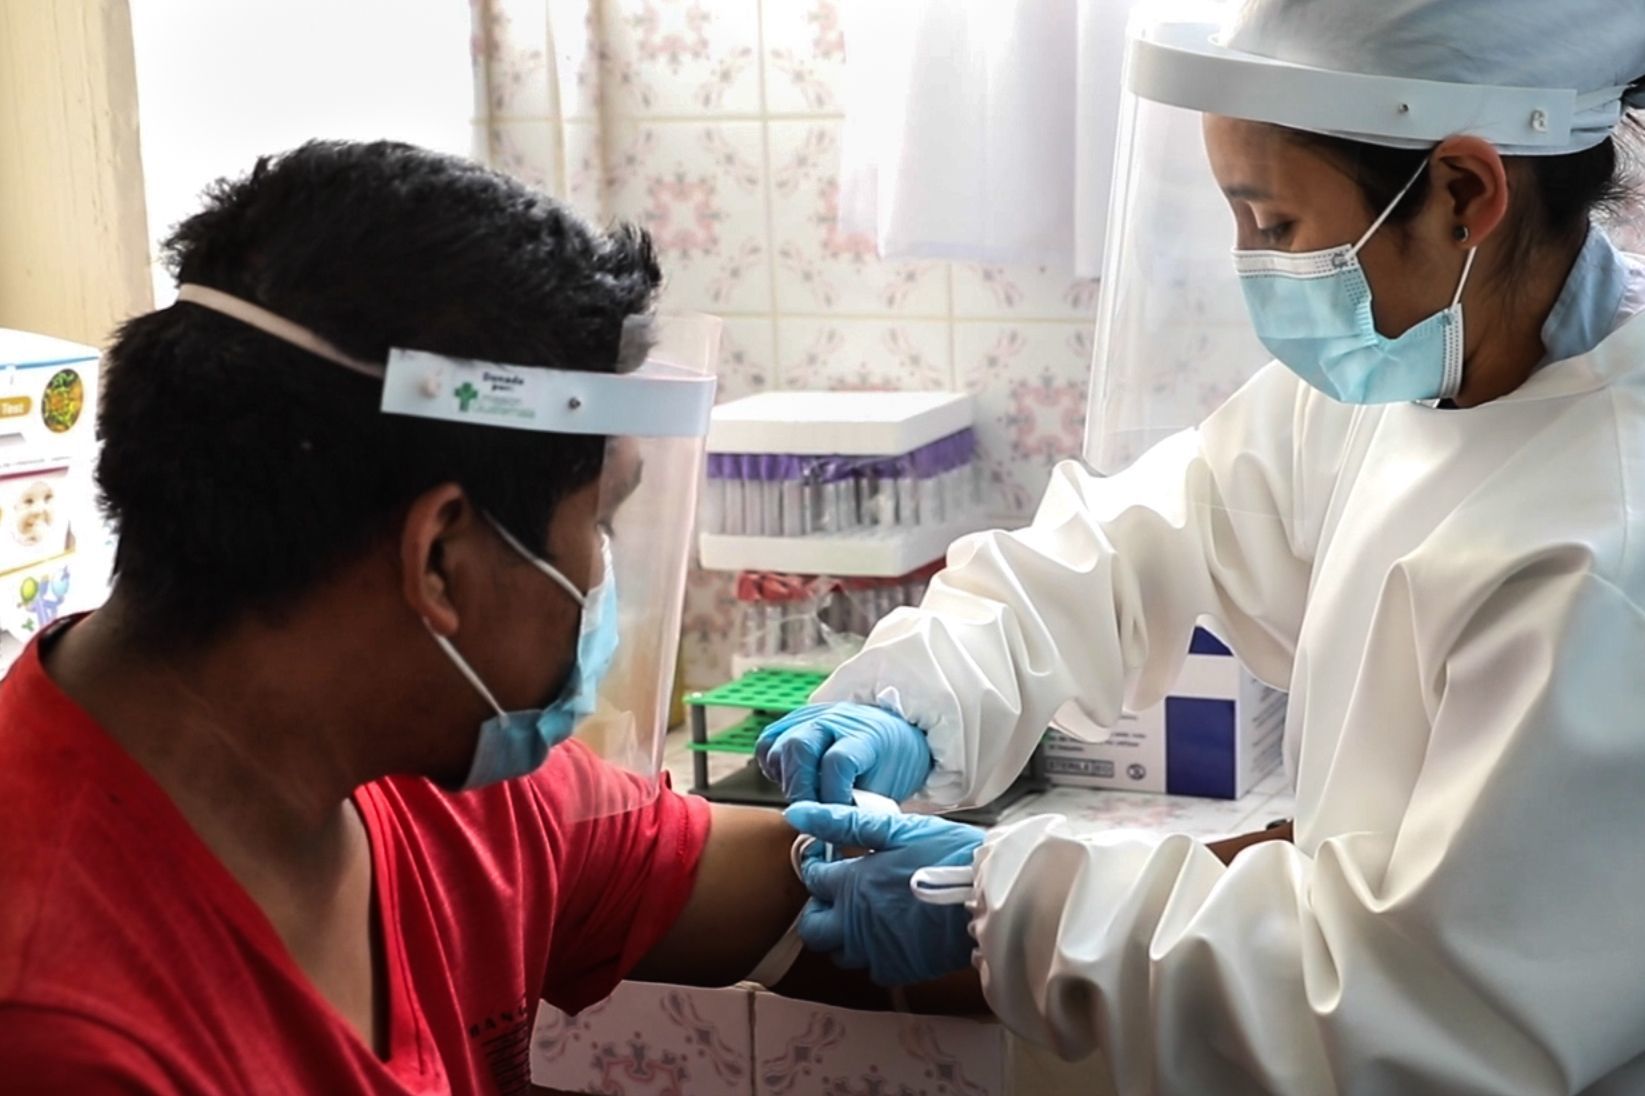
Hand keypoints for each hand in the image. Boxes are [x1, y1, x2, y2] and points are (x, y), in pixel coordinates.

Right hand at [756, 702, 932, 803]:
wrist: (892, 734)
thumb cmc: (890, 766)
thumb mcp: (886, 788)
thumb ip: (858, 809)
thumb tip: (834, 839)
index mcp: (865, 735)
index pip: (838, 762)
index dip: (832, 796)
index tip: (835, 820)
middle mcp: (835, 720)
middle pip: (799, 747)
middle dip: (800, 790)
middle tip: (811, 815)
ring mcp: (811, 717)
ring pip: (778, 746)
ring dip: (786, 781)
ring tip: (805, 799)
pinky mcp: (793, 721)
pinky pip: (767, 743)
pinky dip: (773, 767)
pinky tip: (791, 781)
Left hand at [784, 803, 981, 986]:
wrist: (991, 896)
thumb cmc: (949, 855)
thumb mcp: (896, 829)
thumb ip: (843, 822)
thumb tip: (797, 813)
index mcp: (852, 884)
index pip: (812, 879)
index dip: (816, 867)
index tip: (828, 861)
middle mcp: (855, 923)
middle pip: (813, 929)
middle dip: (817, 912)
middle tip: (836, 896)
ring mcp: (876, 951)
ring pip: (839, 953)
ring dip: (842, 935)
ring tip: (862, 915)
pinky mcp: (899, 969)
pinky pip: (871, 969)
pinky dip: (872, 955)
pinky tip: (889, 935)